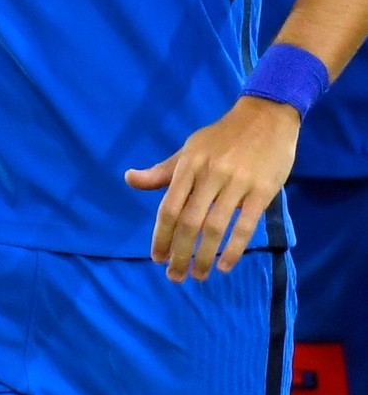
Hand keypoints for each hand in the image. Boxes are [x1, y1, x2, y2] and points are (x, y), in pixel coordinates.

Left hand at [130, 96, 297, 279]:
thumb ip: (163, 171)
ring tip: (198, 275)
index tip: (156, 257)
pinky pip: (246, 225)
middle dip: (180, 253)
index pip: (169, 208)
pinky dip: (234, 248)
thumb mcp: (188, 150)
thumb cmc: (222, 137)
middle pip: (190, 222)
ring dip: (204, 256)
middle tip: (174, 276)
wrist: (265, 118)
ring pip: (215, 227)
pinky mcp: (263, 191)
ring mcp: (237, 183)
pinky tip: (225, 265)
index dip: (161, 235)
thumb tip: (129, 179)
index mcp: (188, 166)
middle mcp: (209, 175)